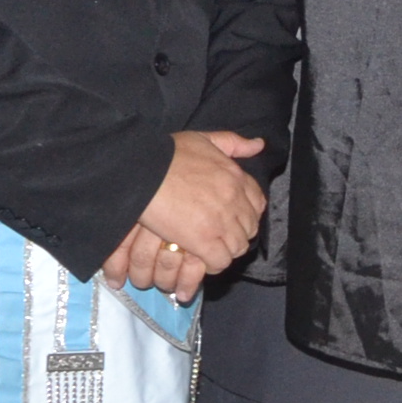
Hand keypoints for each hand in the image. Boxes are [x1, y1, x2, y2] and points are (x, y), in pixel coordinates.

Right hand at [108, 129, 266, 293]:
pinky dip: (214, 264)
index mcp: (235, 176)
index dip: (247, 213)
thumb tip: (259, 145)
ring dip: (225, 250)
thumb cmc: (167, 153)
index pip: (258, 203)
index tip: (234, 217)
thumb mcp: (204, 139)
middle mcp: (233, 199)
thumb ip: (233, 143)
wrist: (142, 170)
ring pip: (237, 247)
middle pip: (249, 228)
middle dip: (237, 234)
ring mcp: (220, 221)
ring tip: (209, 250)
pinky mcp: (203, 240)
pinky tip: (202, 259)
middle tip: (219, 237)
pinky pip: (221, 261)